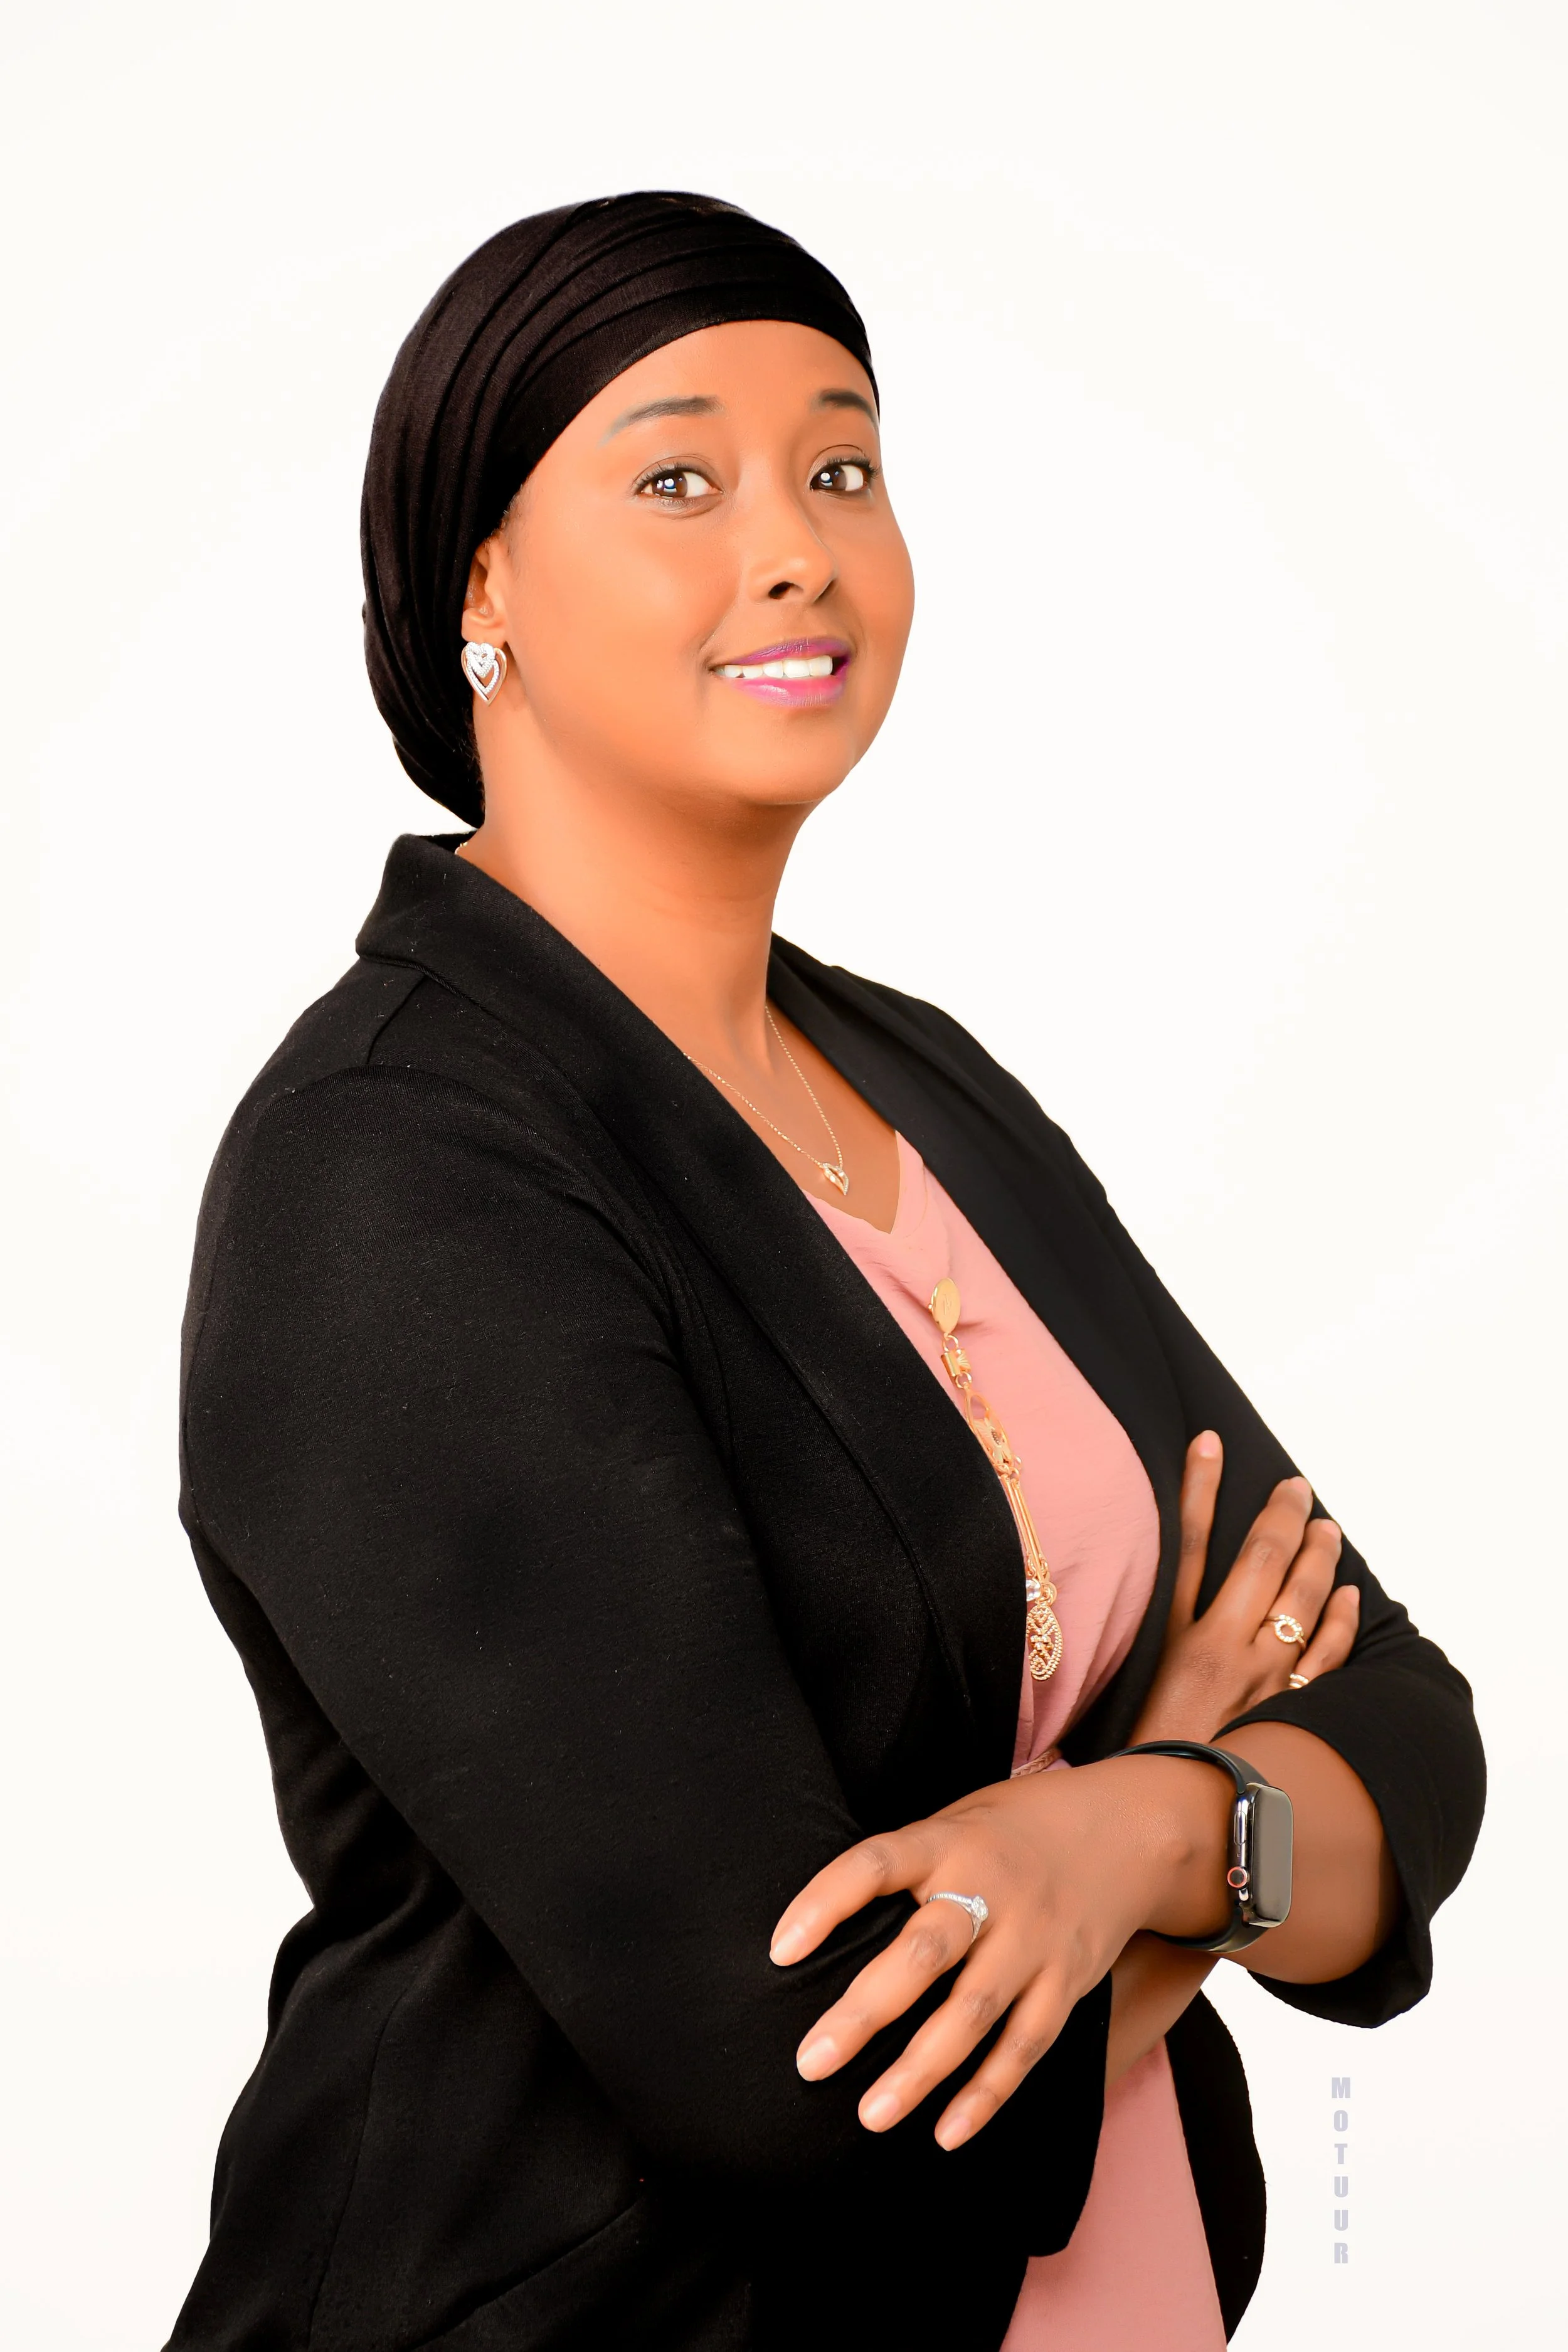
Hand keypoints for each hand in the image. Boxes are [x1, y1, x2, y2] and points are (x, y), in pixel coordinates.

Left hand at [769, 1748, 1232, 2149]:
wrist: (1129, 1828)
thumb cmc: (1013, 1829)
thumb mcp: (957, 1819)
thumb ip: (905, 1865)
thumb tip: (822, 1925)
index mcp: (948, 1839)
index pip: (874, 1864)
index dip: (825, 1902)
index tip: (779, 1951)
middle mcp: (991, 1888)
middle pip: (924, 1952)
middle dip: (866, 2012)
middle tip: (810, 2063)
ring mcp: (1035, 1937)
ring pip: (975, 2011)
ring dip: (921, 2070)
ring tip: (870, 2116)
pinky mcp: (1069, 1979)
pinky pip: (1026, 2043)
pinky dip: (988, 2092)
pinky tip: (946, 2133)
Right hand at [1128, 1432, 1357, 1744]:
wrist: (1177, 1836)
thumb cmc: (1135, 1771)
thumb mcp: (1110, 1708)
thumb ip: (1117, 1661)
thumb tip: (1108, 1633)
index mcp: (1173, 1644)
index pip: (1188, 1545)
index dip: (1199, 1489)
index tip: (1208, 1442)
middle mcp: (1224, 1653)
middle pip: (1260, 1562)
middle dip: (1278, 1516)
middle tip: (1295, 1485)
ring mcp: (1266, 1683)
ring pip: (1300, 1602)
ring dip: (1316, 1557)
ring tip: (1325, 1525)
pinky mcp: (1292, 1714)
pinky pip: (1326, 1657)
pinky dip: (1339, 1620)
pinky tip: (1348, 1594)